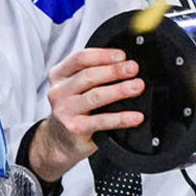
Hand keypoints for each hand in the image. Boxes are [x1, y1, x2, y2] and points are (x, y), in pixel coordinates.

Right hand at [25, 47, 143, 182]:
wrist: (58, 140)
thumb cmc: (73, 109)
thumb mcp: (75, 86)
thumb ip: (92, 73)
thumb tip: (124, 65)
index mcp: (59, 75)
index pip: (80, 58)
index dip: (103, 55)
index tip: (122, 56)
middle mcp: (59, 91)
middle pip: (88, 76)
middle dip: (114, 70)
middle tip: (133, 68)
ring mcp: (65, 111)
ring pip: (96, 96)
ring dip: (119, 90)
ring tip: (137, 87)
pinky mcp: (75, 128)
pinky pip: (102, 121)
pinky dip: (121, 118)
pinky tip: (135, 117)